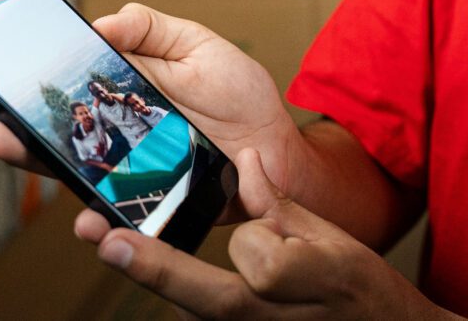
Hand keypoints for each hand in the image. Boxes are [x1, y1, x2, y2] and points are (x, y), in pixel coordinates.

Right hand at [0, 3, 303, 205]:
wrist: (277, 152)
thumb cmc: (240, 97)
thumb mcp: (200, 46)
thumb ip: (153, 29)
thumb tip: (104, 21)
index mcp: (117, 89)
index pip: (55, 85)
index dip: (13, 78)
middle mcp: (111, 132)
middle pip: (44, 128)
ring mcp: (125, 170)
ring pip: (66, 168)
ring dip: (30, 158)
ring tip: (3, 142)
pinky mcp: (148, 203)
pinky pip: (114, 214)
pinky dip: (97, 219)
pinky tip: (85, 215)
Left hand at [76, 149, 456, 320]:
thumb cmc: (363, 292)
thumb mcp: (332, 240)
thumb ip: (280, 207)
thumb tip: (246, 163)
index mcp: (296, 280)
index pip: (251, 248)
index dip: (260, 233)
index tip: (270, 228)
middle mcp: (265, 319)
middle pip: (201, 294)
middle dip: (153, 266)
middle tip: (104, 239)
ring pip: (198, 310)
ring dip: (182, 286)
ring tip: (150, 257)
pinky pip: (204, 320)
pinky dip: (197, 304)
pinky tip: (218, 290)